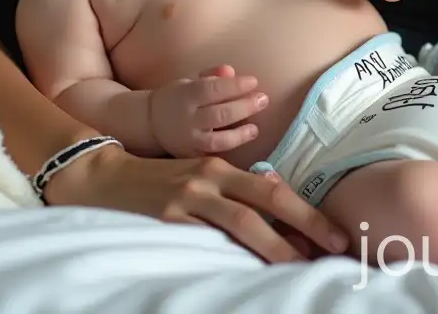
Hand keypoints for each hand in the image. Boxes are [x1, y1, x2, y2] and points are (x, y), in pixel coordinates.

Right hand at [43, 143, 349, 263]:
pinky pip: (205, 239)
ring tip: (301, 265)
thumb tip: (278, 195)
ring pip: (242, 223)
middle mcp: (210, 178)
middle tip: (335, 248)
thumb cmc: (158, 181)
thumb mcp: (201, 176)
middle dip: (306, 225)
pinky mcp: (166, 219)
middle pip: (268, 202)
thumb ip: (235, 188)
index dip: (308, 212)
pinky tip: (247, 269)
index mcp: (221, 168)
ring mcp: (188, 198)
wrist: (102, 176)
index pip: (275, 191)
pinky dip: (230, 254)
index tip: (335, 234)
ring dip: (276, 246)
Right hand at [148, 65, 267, 156]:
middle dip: (244, 107)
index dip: (235, 86)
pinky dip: (229, 150)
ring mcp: (189, 141)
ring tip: (255, 129)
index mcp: (186, 95)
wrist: (151, 123)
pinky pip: (213, 156)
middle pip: (219, 114)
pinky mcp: (191, 157)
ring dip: (239, 135)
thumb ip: (212, 77)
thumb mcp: (191, 82)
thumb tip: (230, 71)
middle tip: (263, 100)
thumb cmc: (178, 98)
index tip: (254, 82)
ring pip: (217, 140)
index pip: (213, 89)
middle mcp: (187, 119)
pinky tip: (242, 142)